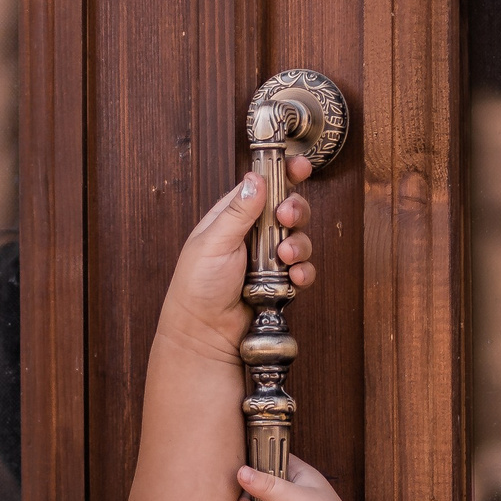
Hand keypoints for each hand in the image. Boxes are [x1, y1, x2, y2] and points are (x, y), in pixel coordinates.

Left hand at [159, 155, 318, 356]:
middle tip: (287, 217)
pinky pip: (302, 270)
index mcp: (232, 217)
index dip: (283, 174)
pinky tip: (293, 277)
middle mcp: (252, 235)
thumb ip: (238, 211)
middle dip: (295, 210)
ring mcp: (268, 260)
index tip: (299, 167)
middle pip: (288, 209)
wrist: (203, 333)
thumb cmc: (197, 287)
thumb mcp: (214, 241)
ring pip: (299, 239)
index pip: (262, 186)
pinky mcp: (280, 283)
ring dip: (298, 244)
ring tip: (285, 257)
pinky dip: (302, 272)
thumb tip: (255, 178)